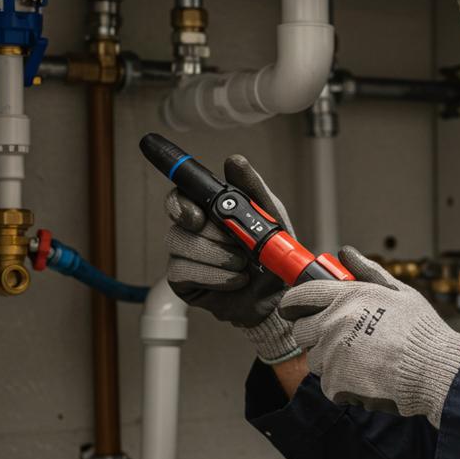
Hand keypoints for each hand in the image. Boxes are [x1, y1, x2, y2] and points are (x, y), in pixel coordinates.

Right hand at [164, 154, 300, 363]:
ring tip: (242, 264)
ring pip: (181, 245)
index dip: (181, 203)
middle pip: (179, 222)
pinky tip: (236, 280)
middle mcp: (194, 232)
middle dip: (214, 235)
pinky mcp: (183, 282)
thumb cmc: (273, 257)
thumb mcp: (271, 216)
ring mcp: (185, 257)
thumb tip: (234, 162)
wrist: (279, 296)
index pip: (180, 196)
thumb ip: (253, 188)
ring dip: (219, 256)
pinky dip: (216, 275)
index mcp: (210, 212)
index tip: (197, 215)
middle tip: (237, 244)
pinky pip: (184, 271)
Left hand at [279, 247, 459, 425]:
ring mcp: (332, 355)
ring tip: (362, 360)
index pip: (301, 295)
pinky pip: (329, 384)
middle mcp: (333, 324)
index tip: (292, 308)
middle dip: (314, 333)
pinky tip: (367, 377)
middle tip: (338, 338)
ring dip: (330, 361)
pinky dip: (343, 384)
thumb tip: (346, 253)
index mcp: (347, 297)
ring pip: (315, 359)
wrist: (433, 370)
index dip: (293, 303)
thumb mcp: (400, 292)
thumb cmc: (421, 331)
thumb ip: (368, 272)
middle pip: (301, 331)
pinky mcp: (335, 384)